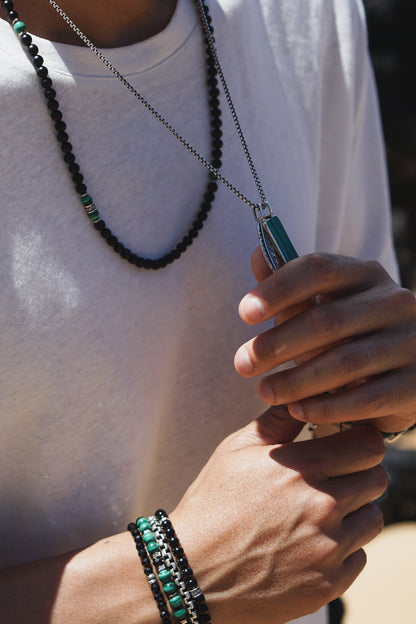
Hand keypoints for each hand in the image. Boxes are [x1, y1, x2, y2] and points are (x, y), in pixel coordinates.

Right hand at [171, 409, 386, 623]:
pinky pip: (358, 557)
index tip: (345, 446)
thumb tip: (299, 395)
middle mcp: (323, 507)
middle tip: (332, 479)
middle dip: (359, 474)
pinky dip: (342, 550)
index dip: (359, 442)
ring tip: (319, 514)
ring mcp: (329, 550)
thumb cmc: (212, 505)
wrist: (192, 571)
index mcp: (302, 468)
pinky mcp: (328, 584)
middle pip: (377, 480)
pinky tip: (310, 544)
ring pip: (372, 519)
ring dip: (354, 512)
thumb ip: (277, 420)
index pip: (369, 445)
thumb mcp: (237, 450)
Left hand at [234, 250, 415, 433]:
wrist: (398, 376)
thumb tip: (259, 254)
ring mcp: (411, 342)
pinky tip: (297, 411)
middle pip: (327, 320)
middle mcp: (395, 302)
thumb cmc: (346, 335)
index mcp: (366, 274)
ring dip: (296, 381)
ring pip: (345, 362)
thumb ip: (289, 287)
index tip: (245, 313)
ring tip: (264, 391)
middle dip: (277, 344)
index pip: (320, 269)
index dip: (279, 289)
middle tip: (242, 364)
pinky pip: (366, 399)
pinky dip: (326, 406)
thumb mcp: (318, 308)